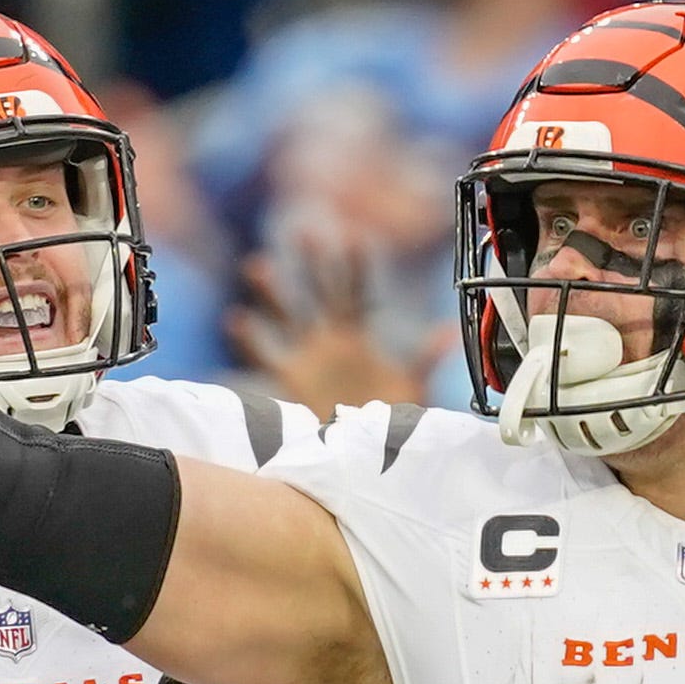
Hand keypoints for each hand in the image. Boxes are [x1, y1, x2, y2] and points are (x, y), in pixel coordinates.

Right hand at [228, 235, 437, 409]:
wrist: (367, 452)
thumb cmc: (390, 419)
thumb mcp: (412, 386)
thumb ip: (425, 358)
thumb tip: (448, 331)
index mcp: (356, 337)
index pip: (354, 294)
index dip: (354, 267)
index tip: (355, 237)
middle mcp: (329, 341)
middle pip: (317, 292)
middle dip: (311, 264)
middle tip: (304, 231)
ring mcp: (308, 357)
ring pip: (287, 316)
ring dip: (273, 293)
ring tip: (257, 266)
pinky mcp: (291, 379)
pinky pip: (267, 354)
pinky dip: (251, 339)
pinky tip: (237, 319)